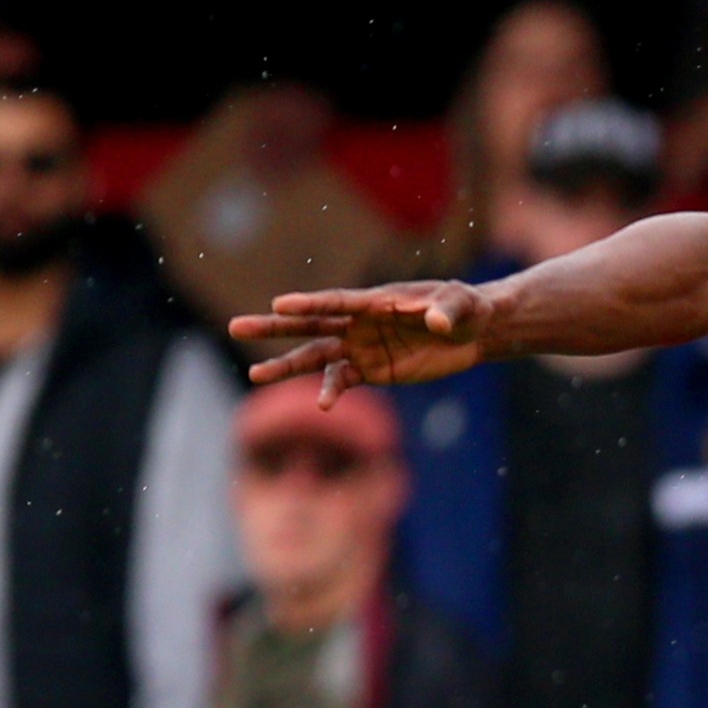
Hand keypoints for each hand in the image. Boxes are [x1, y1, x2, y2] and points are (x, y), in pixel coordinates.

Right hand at [229, 281, 499, 399]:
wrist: (472, 331)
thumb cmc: (465, 308)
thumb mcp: (460, 304)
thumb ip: (445, 311)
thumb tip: (435, 322)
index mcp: (374, 301)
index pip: (336, 302)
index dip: (310, 303)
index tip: (279, 303)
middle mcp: (359, 323)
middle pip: (309, 324)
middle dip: (273, 327)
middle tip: (235, 327)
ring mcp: (361, 347)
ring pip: (316, 356)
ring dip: (286, 366)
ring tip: (254, 377)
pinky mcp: (371, 370)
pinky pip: (343, 382)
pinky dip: (330, 392)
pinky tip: (321, 406)